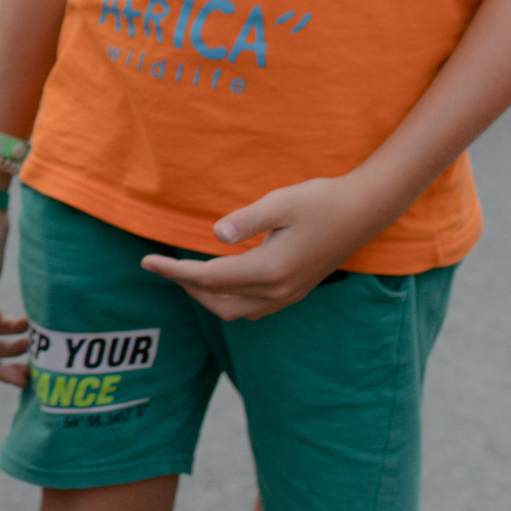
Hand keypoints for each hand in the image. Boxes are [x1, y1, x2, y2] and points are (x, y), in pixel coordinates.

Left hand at [137, 175, 384, 320]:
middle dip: (187, 288)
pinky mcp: (296, 290)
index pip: (209, 278)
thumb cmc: (321, 200)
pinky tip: (221, 277)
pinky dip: (229, 297)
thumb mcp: (280, 202)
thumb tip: (215, 234)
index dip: (174, 271)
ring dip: (208, 296)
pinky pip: (253, 307)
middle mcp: (279, 290)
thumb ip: (247, 220)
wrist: (364, 211)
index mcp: (270, 270)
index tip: (146, 262)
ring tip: (185, 273)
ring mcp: (290, 294)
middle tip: (161, 266)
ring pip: (237, 310)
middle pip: (219, 303)